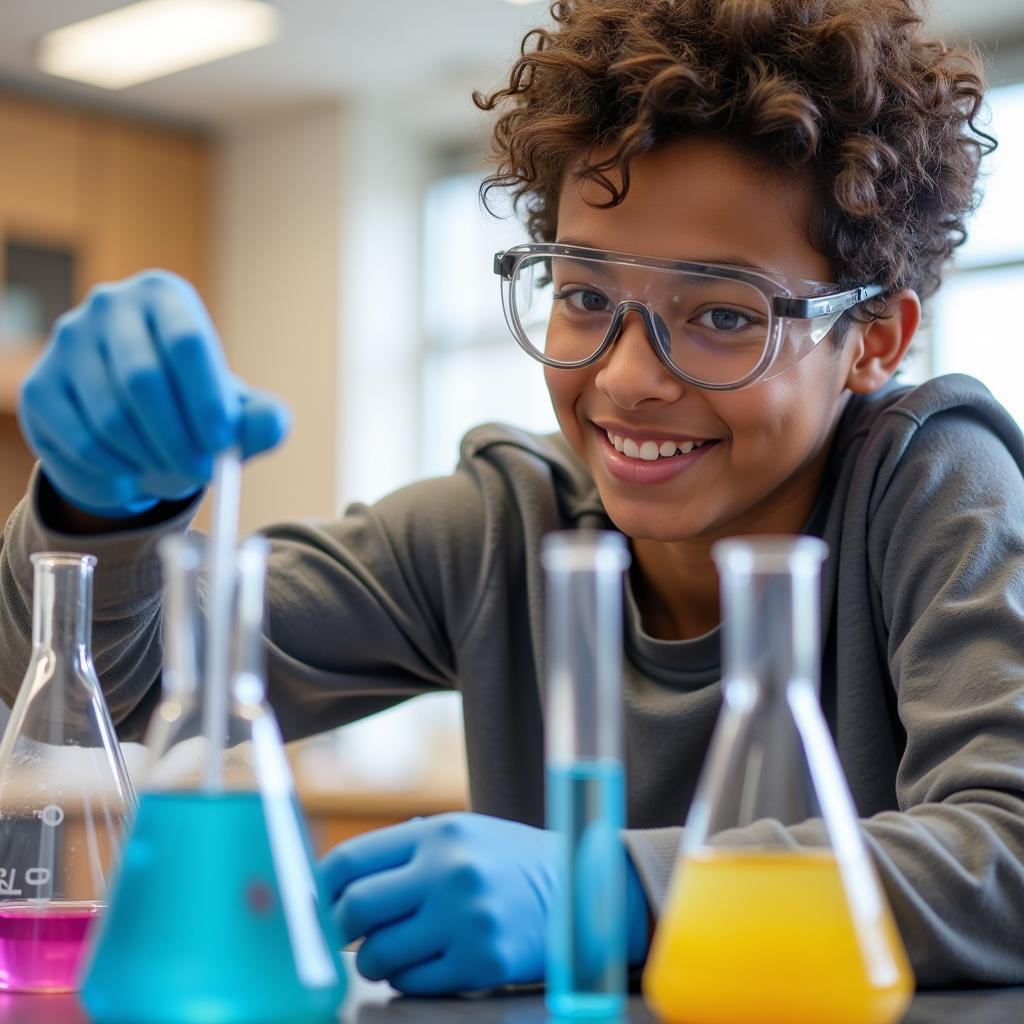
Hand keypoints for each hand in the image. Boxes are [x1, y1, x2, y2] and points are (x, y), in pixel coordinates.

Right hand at [18, 269, 289, 516]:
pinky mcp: (40, 386)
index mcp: (167, 297)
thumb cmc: (197, 411)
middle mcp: (111, 306)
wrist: (137, 429)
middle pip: (143, 378)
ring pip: (109, 416)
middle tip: (200, 473)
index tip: (222, 442)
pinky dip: (115, 470)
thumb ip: (262, 419)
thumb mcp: (236, 415)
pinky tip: (134, 473)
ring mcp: (68, 342)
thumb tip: (270, 424)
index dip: (205, 397)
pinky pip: (80, 440)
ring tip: (171, 472)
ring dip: (148, 458)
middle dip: (177, 438)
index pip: (186, 341)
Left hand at [319, 811, 650, 994]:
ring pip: (377, 956)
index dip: (320, 888)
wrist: (579, 888)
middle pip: (354, 910)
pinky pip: (412, 983)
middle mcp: (450, 873)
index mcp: (438, 833)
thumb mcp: (461, 834)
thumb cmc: (507, 861)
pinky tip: (428, 961)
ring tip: (394, 948)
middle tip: (347, 933)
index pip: (349, 862)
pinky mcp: (482, 963)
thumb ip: (402, 853)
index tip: (316, 903)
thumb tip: (330, 886)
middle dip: (339, 928)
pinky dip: (407, 978)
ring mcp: (467, 920)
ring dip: (373, 959)